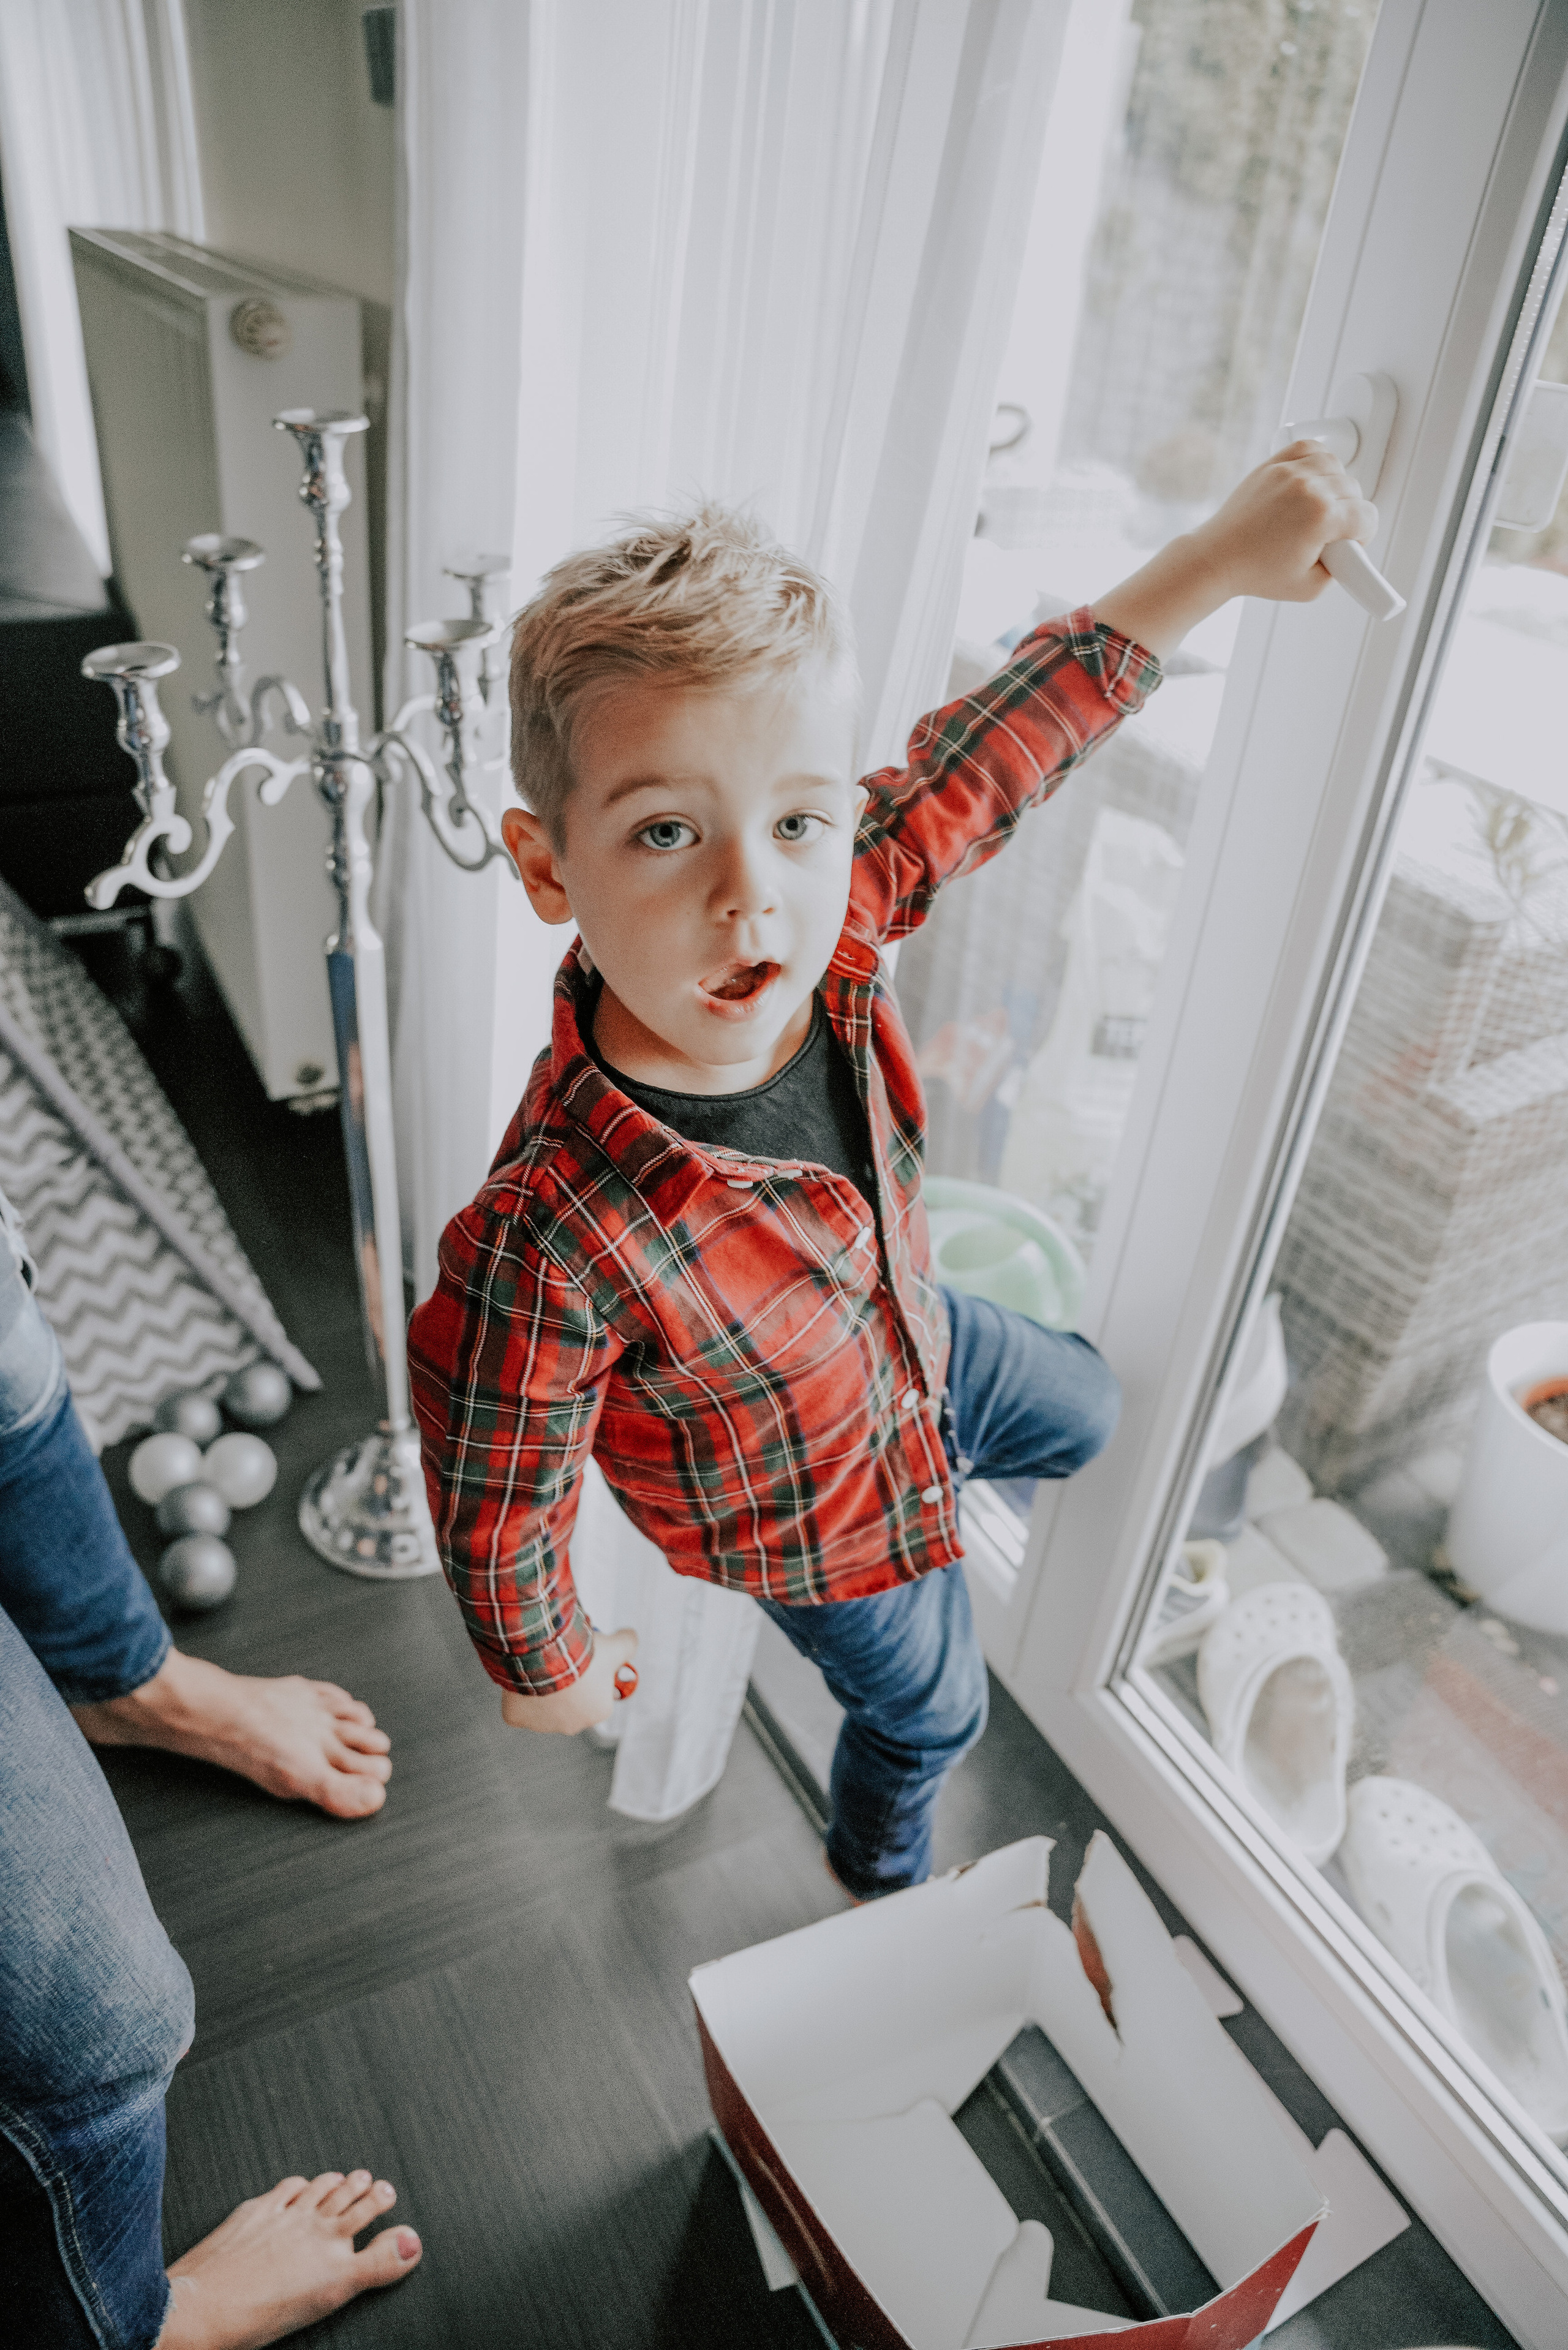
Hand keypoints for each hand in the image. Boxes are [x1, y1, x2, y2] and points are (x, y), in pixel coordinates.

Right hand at [498, 1625, 638, 1734]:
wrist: (544, 1654)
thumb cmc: (582, 1655)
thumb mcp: (616, 1645)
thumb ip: (629, 1643)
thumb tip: (630, 1637)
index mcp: (600, 1711)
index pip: (599, 1692)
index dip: (592, 1674)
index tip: (584, 1658)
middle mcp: (573, 1725)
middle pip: (571, 1703)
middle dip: (568, 1684)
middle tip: (562, 1659)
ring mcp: (542, 1725)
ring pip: (543, 1706)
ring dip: (542, 1690)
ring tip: (541, 1664)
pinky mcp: (517, 1719)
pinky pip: (517, 1706)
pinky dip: (517, 1693)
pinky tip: (521, 1676)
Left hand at [1188, 441, 1376, 605]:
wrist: (1218, 558)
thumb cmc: (1256, 572)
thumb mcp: (1310, 588)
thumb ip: (1341, 570)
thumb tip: (1352, 551)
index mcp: (1322, 516)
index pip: (1367, 517)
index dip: (1363, 535)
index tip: (1351, 543)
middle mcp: (1308, 487)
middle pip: (1354, 490)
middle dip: (1348, 512)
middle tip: (1329, 531)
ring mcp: (1290, 472)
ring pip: (1337, 465)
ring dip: (1335, 485)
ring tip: (1320, 506)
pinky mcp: (1274, 464)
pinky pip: (1311, 448)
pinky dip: (1316, 461)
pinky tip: (1311, 481)